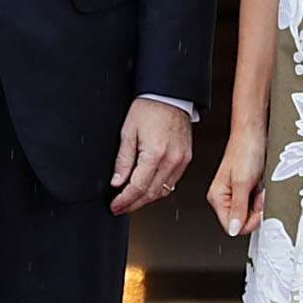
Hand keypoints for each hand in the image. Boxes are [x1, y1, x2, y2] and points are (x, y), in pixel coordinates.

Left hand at [108, 98, 193, 214]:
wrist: (170, 96)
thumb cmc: (149, 108)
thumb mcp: (128, 132)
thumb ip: (123, 161)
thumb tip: (117, 182)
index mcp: (155, 154)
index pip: (138, 188)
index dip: (124, 200)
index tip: (115, 205)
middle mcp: (171, 160)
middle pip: (151, 194)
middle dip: (133, 204)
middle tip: (120, 207)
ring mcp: (181, 161)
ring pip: (163, 192)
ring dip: (146, 199)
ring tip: (131, 201)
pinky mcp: (186, 159)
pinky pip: (172, 183)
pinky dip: (159, 190)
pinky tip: (148, 189)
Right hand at [205, 130, 268, 238]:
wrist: (254, 134)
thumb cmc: (245, 151)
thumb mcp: (242, 183)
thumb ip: (238, 209)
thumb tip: (233, 230)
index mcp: (217, 197)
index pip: (231, 226)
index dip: (247, 221)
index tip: (256, 209)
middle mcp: (225, 197)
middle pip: (242, 220)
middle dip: (255, 210)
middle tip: (257, 193)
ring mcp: (236, 194)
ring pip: (251, 212)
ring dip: (259, 203)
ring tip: (258, 186)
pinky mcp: (246, 190)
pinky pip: (256, 203)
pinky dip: (262, 197)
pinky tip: (261, 185)